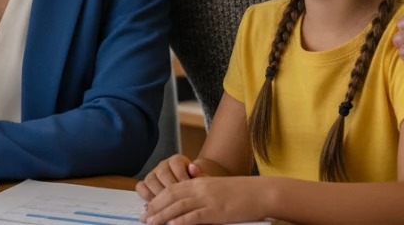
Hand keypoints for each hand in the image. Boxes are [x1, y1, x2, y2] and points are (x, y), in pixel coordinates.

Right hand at [136, 154, 201, 199]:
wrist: (191, 185)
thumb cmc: (197, 183)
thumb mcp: (202, 179)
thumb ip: (200, 175)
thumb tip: (193, 169)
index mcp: (176, 160)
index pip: (175, 163)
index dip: (181, 176)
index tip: (189, 189)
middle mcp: (163, 165)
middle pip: (162, 173)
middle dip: (170, 188)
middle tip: (178, 200)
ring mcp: (153, 174)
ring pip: (150, 180)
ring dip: (159, 193)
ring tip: (168, 204)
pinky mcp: (146, 184)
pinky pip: (141, 187)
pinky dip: (147, 196)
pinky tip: (157, 205)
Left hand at [143, 176, 264, 224]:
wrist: (260, 192)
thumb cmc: (239, 192)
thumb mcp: (216, 188)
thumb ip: (200, 193)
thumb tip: (185, 205)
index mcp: (199, 182)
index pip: (171, 189)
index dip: (157, 199)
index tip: (147, 208)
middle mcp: (200, 189)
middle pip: (171, 197)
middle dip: (155, 208)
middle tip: (144, 218)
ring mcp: (208, 200)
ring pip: (179, 207)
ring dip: (162, 215)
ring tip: (151, 223)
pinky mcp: (216, 211)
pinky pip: (195, 216)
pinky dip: (182, 221)